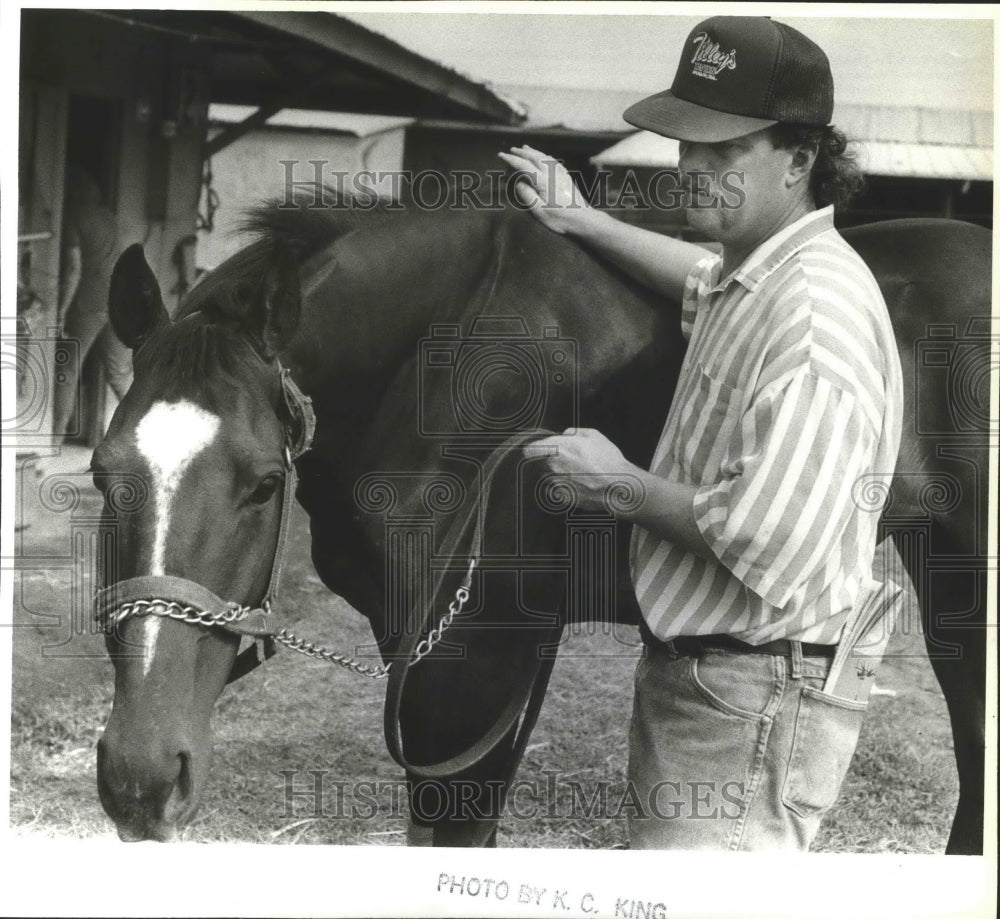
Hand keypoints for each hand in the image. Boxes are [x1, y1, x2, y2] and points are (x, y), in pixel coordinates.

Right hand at [497, 145, 597, 235]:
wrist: (583, 220)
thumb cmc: (560, 220)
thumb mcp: (538, 212)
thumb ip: (526, 195)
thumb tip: (518, 183)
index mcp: (543, 181)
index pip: (523, 166)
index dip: (511, 160)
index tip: (501, 155)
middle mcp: (552, 174)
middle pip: (534, 157)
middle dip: (521, 153)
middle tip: (511, 150)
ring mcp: (561, 175)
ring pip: (544, 157)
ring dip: (533, 151)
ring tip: (525, 148)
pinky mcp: (567, 178)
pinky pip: (554, 162)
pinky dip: (545, 156)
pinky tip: (544, 157)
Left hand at [525, 428, 639, 513]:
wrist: (617, 486)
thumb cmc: (607, 459)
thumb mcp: (593, 435)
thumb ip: (574, 432)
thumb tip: (565, 435)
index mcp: (557, 448)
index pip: (530, 449)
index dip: (534, 449)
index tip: (540, 450)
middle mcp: (552, 466)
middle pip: (542, 463)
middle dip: (552, 461)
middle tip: (571, 461)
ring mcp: (556, 483)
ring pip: (551, 477)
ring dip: (560, 475)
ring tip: (580, 474)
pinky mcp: (563, 497)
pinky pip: (559, 490)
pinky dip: (567, 488)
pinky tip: (582, 485)